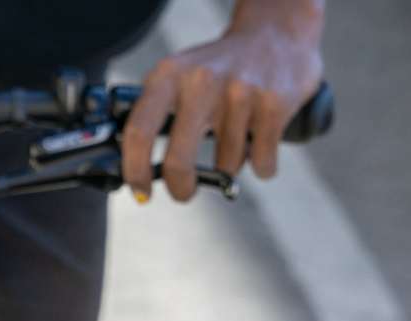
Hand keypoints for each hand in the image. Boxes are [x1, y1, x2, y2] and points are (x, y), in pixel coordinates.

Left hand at [122, 0, 324, 201]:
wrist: (276, 36)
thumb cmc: (219, 70)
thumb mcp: (180, 77)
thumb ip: (157, 115)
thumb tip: (139, 171)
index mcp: (169, 75)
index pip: (138, 132)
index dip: (135, 171)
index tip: (140, 192)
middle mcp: (201, 81)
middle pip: (178, 162)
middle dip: (180, 189)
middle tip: (183, 193)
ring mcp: (239, 93)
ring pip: (227, 166)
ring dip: (232, 164)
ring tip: (238, 135)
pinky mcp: (273, 105)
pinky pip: (261, 163)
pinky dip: (262, 163)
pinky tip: (261, 137)